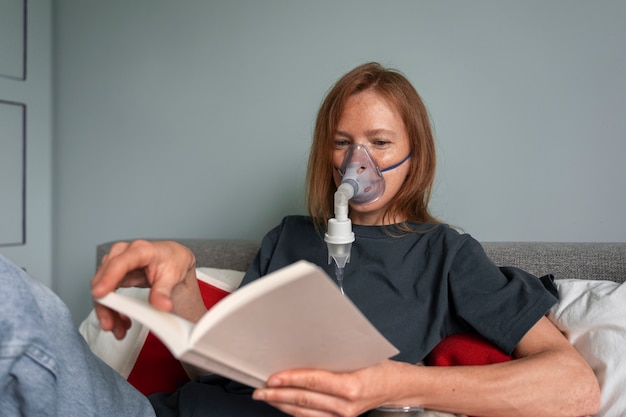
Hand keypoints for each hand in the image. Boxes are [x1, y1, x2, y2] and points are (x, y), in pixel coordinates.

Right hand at [91, 240, 204, 338]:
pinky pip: (107, 293)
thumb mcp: (173, 275)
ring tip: (118, 329)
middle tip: (110, 325)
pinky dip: (112, 309)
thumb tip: (162, 307)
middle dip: (104, 303)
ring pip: (101, 288)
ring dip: (107, 310)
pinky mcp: (114, 274)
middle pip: (104, 278)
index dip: (108, 278)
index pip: (120, 263)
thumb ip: (164, 291)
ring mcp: (116, 263)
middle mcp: (123, 253)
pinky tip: (120, 321)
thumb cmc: (172, 260)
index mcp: (140, 250)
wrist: (173, 257)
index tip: (99, 295)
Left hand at [253, 360, 406, 416]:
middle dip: (278, 395)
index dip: (291, 380)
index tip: (272, 378)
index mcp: (352, 386)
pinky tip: (283, 405)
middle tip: (259, 390)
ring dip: (282, 405)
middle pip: (304, 400)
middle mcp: (346, 406)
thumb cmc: (378, 368)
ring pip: (304, 413)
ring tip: (265, 397)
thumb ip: (332, 356)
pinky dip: (294, 411)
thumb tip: (302, 348)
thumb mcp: (358, 355)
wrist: (396, 387)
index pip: (314, 382)